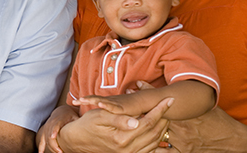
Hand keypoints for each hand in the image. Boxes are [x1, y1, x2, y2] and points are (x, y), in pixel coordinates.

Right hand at [37, 105, 78, 152]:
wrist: (61, 111)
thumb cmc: (70, 115)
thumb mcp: (75, 116)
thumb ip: (78, 122)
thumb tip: (86, 127)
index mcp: (59, 119)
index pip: (56, 125)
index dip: (54, 131)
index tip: (53, 136)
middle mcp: (51, 123)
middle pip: (50, 135)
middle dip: (54, 145)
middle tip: (61, 152)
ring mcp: (47, 128)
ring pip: (46, 139)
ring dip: (51, 148)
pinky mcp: (45, 132)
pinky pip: (42, 140)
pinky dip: (41, 147)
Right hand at [57, 97, 172, 152]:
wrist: (77, 140)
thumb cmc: (87, 125)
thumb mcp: (99, 117)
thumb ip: (118, 119)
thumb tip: (136, 121)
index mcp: (122, 138)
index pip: (148, 122)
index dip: (159, 110)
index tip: (169, 99)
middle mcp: (128, 149)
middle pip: (154, 132)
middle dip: (164, 117)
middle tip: (169, 104)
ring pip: (154, 142)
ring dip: (162, 128)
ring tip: (165, 113)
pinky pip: (148, 150)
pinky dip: (157, 141)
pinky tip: (159, 133)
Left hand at [73, 93, 144, 116]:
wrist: (155, 102)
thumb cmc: (146, 102)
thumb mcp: (134, 104)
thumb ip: (131, 96)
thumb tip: (131, 89)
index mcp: (115, 102)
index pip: (99, 100)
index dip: (88, 99)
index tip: (77, 101)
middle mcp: (115, 102)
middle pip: (97, 100)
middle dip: (85, 100)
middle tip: (73, 102)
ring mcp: (119, 104)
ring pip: (103, 102)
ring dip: (91, 100)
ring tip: (80, 100)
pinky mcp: (125, 107)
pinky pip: (114, 107)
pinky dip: (106, 105)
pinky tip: (99, 104)